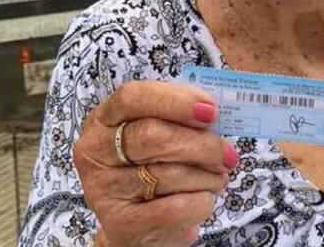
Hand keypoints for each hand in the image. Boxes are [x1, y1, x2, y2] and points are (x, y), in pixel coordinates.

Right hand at [74, 81, 238, 245]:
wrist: (141, 227)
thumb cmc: (155, 169)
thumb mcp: (161, 135)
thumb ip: (181, 118)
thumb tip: (213, 112)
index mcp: (104, 118)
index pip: (131, 97)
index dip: (174, 101)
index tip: (210, 111)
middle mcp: (95, 150)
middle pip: (152, 135)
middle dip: (201, 144)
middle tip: (228, 154)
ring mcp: (103, 188)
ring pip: (168, 174)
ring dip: (207, 176)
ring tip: (218, 178)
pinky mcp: (120, 224)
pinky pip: (175, 208)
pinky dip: (201, 202)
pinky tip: (204, 198)